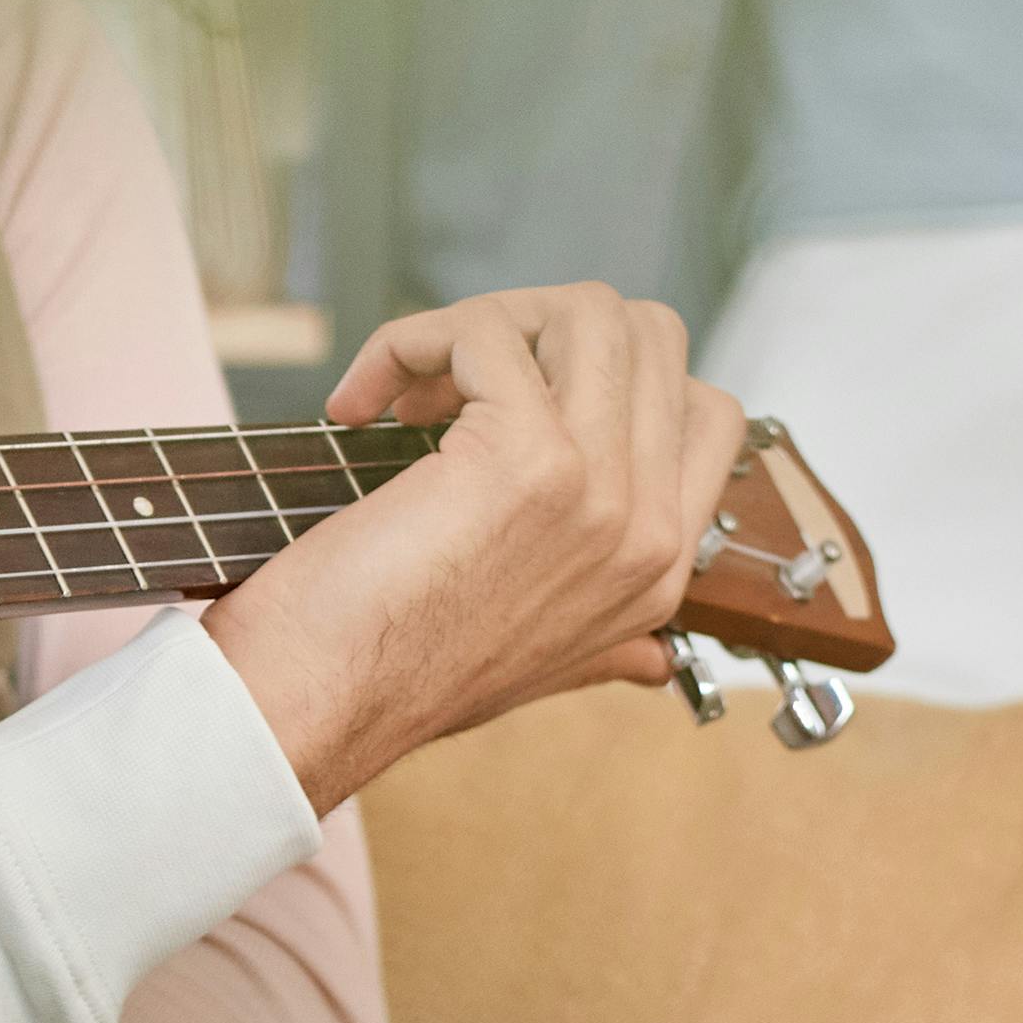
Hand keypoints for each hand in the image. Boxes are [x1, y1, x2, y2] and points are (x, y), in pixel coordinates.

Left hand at [202, 284, 728, 809]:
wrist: (316, 709)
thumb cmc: (388, 680)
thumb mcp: (532, 675)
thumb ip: (605, 652)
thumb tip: (649, 664)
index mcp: (658, 576)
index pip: (707, 413)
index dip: (603, 373)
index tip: (502, 404)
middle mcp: (647, 532)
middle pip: (651, 337)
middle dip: (540, 326)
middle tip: (448, 384)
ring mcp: (601, 491)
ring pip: (592, 313)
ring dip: (486, 320)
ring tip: (411, 383)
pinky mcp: (529, 458)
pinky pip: (486, 334)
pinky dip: (408, 342)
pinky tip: (359, 402)